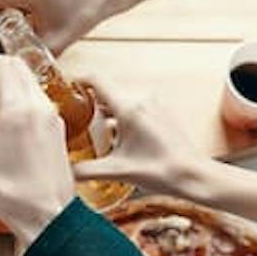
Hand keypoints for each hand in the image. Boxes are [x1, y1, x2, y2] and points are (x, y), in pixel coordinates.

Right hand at [0, 51, 75, 240]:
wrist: (50, 220)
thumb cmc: (17, 196)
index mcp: (19, 110)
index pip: (0, 63)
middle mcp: (39, 107)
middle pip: (16, 66)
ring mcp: (51, 118)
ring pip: (28, 82)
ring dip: (5, 78)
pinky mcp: (55, 131)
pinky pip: (35, 99)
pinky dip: (17, 94)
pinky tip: (0, 113)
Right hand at [71, 76, 216, 199]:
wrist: (194, 176)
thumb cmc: (163, 171)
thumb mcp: (117, 172)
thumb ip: (84, 171)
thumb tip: (62, 173)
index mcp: (129, 107)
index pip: (95, 79)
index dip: (76, 81)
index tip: (63, 90)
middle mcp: (141, 99)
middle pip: (105, 90)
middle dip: (86, 102)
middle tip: (70, 117)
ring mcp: (152, 104)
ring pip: (118, 99)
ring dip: (102, 111)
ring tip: (88, 130)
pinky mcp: (159, 113)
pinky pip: (132, 106)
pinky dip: (118, 117)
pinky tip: (112, 138)